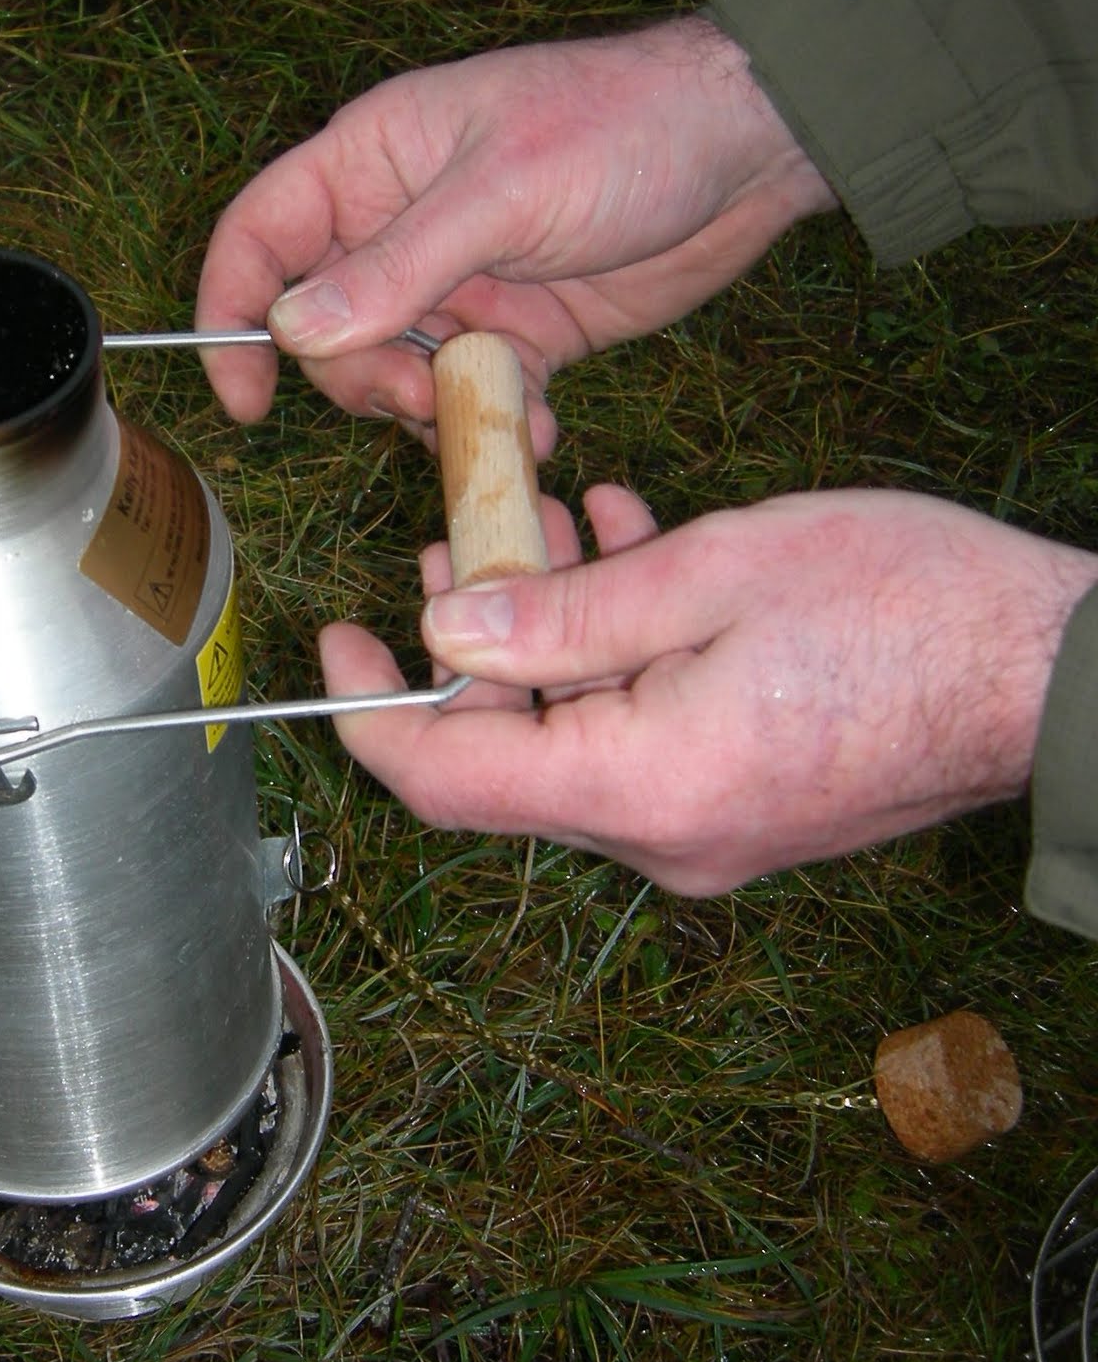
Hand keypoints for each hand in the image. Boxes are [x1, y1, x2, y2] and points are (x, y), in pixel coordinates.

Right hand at [196, 17, 834, 452]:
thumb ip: (397, 267)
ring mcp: (456, 289)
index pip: (263, 237)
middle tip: (426, 395)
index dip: (233, 313)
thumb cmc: (621, 128)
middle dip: (363, 380)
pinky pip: (470, 402)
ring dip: (429, 413)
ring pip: (395, 377)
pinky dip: (493, 428)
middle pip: (325, 331)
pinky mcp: (514, 338)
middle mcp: (400, 231)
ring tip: (498, 412)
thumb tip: (292, 329)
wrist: (746, 154)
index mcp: (373, 163)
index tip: (246, 397)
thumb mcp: (501, 191)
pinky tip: (538, 430)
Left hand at [319, 488, 1097, 894]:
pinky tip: (627, 558)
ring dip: (546, 640)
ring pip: (572, 739)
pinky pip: (638, 741)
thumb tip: (446, 633)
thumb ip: (562, 612)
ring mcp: (705, 832)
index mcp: (640, 788)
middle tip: (465, 542)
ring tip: (549, 526)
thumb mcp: (710, 572)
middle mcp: (661, 836)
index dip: (370, 711)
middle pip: (506, 757)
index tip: (336, 638)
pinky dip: (614, 660)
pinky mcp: (742, 809)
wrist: (1058, 673)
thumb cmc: (906, 606)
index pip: (447, 781)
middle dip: (470, 649)